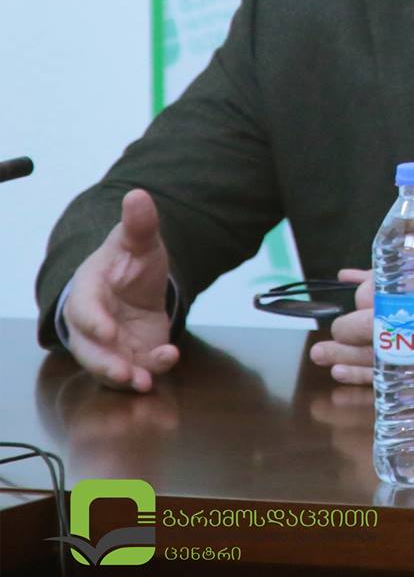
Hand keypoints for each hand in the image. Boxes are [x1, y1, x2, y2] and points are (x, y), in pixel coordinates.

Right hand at [63, 189, 180, 391]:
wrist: (138, 283)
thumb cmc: (130, 262)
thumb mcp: (138, 242)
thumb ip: (138, 224)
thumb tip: (138, 195)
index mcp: (88, 293)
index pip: (82, 311)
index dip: (93, 322)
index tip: (108, 331)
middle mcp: (93, 324)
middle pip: (89, 350)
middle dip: (104, 363)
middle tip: (124, 372)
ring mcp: (110, 344)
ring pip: (108, 367)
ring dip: (125, 376)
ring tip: (145, 381)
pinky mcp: (130, 355)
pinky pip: (135, 369)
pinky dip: (151, 368)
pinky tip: (169, 359)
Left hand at [311, 250, 413, 384]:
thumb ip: (408, 266)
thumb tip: (361, 272)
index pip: (368, 293)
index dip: (361, 294)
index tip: (366, 295)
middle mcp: (408, 321)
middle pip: (358, 325)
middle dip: (345, 327)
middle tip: (344, 328)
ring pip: (363, 355)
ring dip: (338, 354)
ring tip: (321, 354)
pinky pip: (382, 378)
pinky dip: (358, 375)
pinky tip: (341, 372)